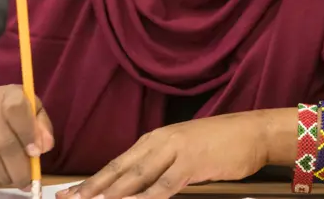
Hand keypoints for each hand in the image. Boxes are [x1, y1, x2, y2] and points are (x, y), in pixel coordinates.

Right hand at [0, 84, 53, 188]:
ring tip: (14, 180)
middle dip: (18, 166)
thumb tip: (44, 147)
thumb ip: (41, 126)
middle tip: (27, 179)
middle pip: (1, 140)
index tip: (36, 153)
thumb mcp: (32, 110)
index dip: (27, 134)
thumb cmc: (10, 114)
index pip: (15, 109)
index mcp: (7, 94)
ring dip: (3, 175)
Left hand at [60, 109, 296, 198]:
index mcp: (155, 139)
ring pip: (135, 178)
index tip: (71, 194)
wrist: (252, 132)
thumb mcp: (184, 151)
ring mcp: (174, 151)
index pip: (117, 163)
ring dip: (112, 193)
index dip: (94, 181)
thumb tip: (139, 187)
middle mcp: (159, 142)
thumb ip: (161, 166)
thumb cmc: (220, 144)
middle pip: (119, 170)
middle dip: (92, 188)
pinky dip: (146, 198)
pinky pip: (163, 185)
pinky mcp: (191, 163)